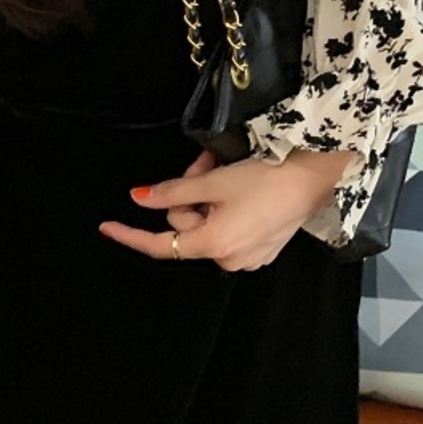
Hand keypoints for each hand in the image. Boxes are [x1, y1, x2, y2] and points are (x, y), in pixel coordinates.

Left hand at [99, 147, 356, 271]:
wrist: (317, 176)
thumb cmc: (266, 177)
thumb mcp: (213, 181)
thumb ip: (172, 192)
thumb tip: (139, 198)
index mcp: (214, 244)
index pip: (161, 246)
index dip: (131, 235)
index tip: (106, 226)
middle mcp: (229, 259)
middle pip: (187, 226)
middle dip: (189, 195)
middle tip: (203, 164)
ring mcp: (248, 257)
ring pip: (206, 224)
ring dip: (207, 196)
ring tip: (222, 167)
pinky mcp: (263, 249)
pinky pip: (228, 229)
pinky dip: (226, 208)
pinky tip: (241, 186)